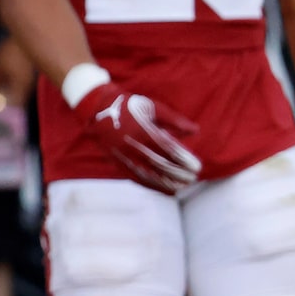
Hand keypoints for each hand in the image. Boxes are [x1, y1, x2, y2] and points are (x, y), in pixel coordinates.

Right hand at [72, 76, 201, 192]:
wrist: (97, 108)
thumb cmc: (130, 106)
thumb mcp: (153, 107)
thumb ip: (174, 120)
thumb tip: (195, 130)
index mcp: (142, 131)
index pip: (167, 150)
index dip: (183, 160)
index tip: (197, 167)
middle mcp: (132, 146)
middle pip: (158, 164)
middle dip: (177, 174)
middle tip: (193, 178)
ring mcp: (123, 155)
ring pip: (147, 174)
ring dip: (166, 183)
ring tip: (182, 187)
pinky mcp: (117, 161)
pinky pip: (134, 177)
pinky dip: (150, 185)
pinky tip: (164, 189)